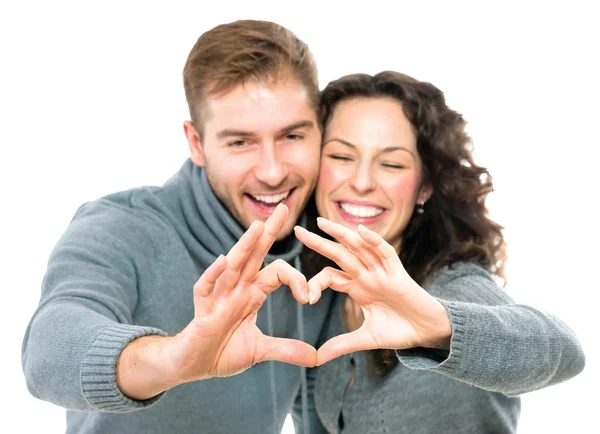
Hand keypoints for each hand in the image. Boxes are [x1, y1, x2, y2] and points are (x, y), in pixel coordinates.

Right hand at [165, 204, 315, 381]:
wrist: (194, 366)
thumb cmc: (223, 351)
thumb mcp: (260, 350)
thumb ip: (287, 349)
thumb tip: (316, 357)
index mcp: (251, 294)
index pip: (277, 272)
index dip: (296, 279)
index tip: (309, 298)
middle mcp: (236, 289)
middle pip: (255, 255)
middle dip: (269, 232)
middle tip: (285, 207)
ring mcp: (218, 297)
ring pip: (233, 266)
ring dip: (245, 247)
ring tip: (257, 226)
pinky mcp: (201, 310)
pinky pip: (205, 287)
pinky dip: (213, 274)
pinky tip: (223, 260)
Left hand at [294, 218, 451, 364]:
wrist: (427, 333)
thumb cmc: (400, 331)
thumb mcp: (366, 339)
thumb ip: (342, 344)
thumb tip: (318, 357)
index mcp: (357, 287)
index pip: (330, 276)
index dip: (316, 283)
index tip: (307, 299)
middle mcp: (366, 275)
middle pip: (338, 254)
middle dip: (318, 242)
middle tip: (297, 231)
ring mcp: (381, 272)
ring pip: (358, 248)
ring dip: (341, 234)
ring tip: (321, 223)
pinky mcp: (398, 273)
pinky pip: (385, 252)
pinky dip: (374, 241)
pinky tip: (361, 231)